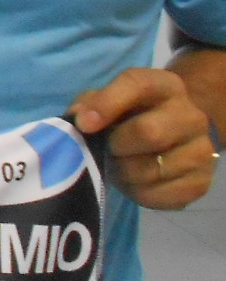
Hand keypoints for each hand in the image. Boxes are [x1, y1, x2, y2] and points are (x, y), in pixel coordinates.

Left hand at [69, 67, 217, 209]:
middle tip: (108, 150)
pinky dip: (137, 192)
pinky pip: (159, 195)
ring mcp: (202, 150)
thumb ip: (89, 104)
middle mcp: (190, 115)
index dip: (107, 104)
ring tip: (120, 165)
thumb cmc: (128, 117)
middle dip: (117, 146)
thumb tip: (79, 120)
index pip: (137, 85)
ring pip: (151, 170)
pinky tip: (136, 182)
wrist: (171, 141)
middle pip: (149, 132)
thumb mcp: (107, 100)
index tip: (84, 124)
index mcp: (165, 86)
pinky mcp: (201, 183)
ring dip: (123, 173)